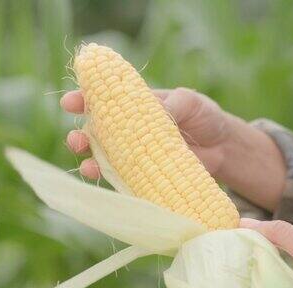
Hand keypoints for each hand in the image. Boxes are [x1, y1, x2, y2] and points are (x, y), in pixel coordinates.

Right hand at [60, 87, 231, 178]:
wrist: (223, 147)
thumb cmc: (204, 116)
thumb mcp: (191, 102)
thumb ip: (173, 104)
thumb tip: (159, 111)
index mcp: (135, 104)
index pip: (103, 99)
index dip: (83, 99)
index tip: (69, 103)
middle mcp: (128, 129)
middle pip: (95, 132)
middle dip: (80, 136)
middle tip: (77, 140)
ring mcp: (134, 154)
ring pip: (102, 158)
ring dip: (90, 162)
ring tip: (88, 165)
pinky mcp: (143, 175)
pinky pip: (122, 179)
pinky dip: (111, 181)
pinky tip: (105, 182)